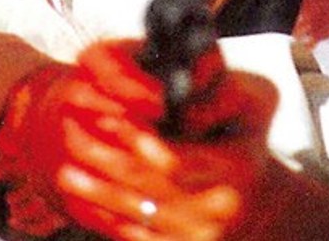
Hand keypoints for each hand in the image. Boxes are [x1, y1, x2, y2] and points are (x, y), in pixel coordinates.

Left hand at [0, 39, 277, 240]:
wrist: (260, 204)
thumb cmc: (246, 144)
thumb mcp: (249, 108)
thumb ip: (215, 101)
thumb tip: (173, 107)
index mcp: (235, 170)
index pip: (176, 162)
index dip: (138, 142)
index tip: (110, 120)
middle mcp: (218, 209)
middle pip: (149, 189)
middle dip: (107, 162)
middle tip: (73, 138)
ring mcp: (200, 237)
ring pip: (137, 216)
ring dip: (97, 193)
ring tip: (67, 172)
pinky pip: (135, 238)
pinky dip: (106, 219)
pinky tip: (85, 201)